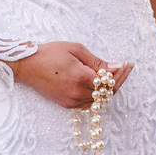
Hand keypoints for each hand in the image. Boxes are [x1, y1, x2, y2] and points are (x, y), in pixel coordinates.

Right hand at [11, 41, 133, 108]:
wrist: (27, 65)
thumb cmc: (51, 53)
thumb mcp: (76, 50)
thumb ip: (97, 61)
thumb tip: (116, 67)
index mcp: (81, 78)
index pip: (109, 81)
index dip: (121, 73)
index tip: (128, 64)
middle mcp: (77, 93)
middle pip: (106, 93)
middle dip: (117, 80)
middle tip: (124, 68)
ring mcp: (71, 101)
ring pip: (98, 100)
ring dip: (107, 89)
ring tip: (112, 74)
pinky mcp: (65, 104)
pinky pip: (87, 103)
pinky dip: (96, 94)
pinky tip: (98, 83)